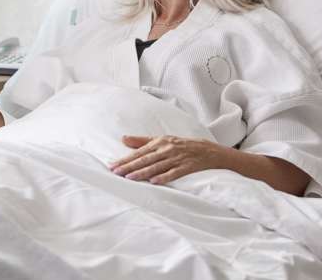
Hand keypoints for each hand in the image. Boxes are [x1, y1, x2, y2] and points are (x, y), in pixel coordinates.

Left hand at [109, 135, 225, 184]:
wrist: (208, 150)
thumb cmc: (181, 145)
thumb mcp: (162, 140)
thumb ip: (142, 141)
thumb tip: (123, 139)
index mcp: (159, 142)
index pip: (139, 152)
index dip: (125, 159)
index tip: (113, 165)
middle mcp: (166, 149)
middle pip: (145, 159)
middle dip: (129, 166)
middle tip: (116, 172)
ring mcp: (177, 159)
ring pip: (156, 167)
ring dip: (142, 173)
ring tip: (129, 178)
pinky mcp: (186, 167)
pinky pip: (173, 173)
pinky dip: (163, 177)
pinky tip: (154, 182)